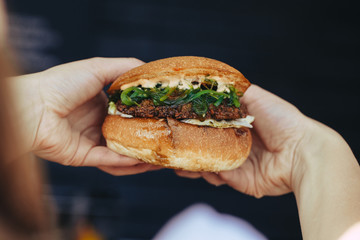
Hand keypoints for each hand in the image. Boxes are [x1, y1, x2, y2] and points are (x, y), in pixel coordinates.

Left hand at [12, 57, 158, 174]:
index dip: (146, 116)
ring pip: (121, 153)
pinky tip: (142, 161)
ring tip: (160, 158)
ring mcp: (91, 141)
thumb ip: (125, 69)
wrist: (31, 106)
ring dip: (140, 157)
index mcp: (100, 104)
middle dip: (147, 140)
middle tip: (168, 142)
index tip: (165, 117)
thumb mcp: (97, 68)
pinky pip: (109, 162)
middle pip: (127, 135)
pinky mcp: (84, 157)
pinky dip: (126, 163)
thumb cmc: (60, 83)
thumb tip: (150, 71)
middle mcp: (97, 123)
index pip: (129, 113)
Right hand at [177, 85, 309, 197]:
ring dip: (191, 163)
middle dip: (187, 147)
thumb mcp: (256, 96)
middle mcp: (236, 142)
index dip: (193, 123)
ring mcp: (237, 161)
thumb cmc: (282, 120)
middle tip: (170, 148)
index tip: (176, 121)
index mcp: (239, 124)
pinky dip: (206, 173)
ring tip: (175, 164)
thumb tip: (213, 82)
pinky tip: (197, 169)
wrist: (301, 151)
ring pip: (208, 162)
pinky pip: (217, 176)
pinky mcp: (239, 179)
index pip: (210, 123)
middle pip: (206, 144)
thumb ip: (234, 91)